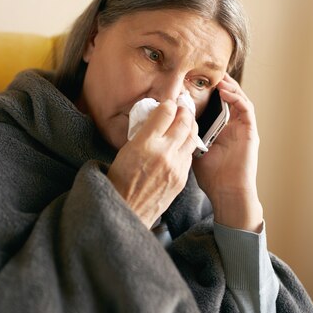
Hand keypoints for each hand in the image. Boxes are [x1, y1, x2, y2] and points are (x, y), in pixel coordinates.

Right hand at [108, 100, 198, 228]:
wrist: (127, 209)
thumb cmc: (120, 180)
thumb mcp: (126, 150)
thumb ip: (144, 134)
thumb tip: (156, 120)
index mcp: (145, 143)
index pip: (165, 113)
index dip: (169, 105)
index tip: (169, 103)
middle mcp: (163, 152)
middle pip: (183, 122)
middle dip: (184, 111)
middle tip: (183, 107)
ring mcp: (175, 166)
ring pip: (192, 138)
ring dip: (191, 126)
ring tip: (187, 121)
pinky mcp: (182, 178)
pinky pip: (189, 155)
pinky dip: (188, 145)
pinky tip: (183, 142)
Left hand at [193, 73, 263, 232]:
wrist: (227, 193)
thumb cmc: (211, 176)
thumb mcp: (194, 150)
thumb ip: (188, 135)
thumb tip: (170, 122)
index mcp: (221, 129)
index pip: (217, 103)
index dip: (209, 91)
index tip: (195, 80)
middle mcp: (234, 126)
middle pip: (230, 97)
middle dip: (220, 83)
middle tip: (207, 72)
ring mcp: (243, 128)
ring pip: (239, 99)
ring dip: (229, 86)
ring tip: (217, 78)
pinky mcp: (251, 132)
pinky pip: (246, 109)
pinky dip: (237, 98)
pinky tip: (225, 92)